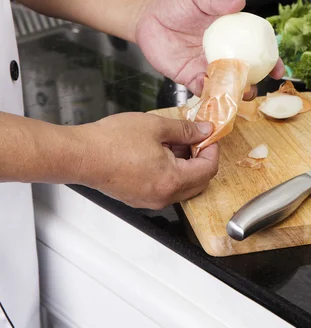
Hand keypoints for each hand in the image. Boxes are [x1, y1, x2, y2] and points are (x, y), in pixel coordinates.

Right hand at [75, 113, 218, 208]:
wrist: (81, 155)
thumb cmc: (111, 142)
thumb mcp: (156, 126)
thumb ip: (185, 130)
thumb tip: (203, 131)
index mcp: (172, 180)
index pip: (208, 169)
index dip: (212, 149)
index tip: (208, 135)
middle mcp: (163, 196)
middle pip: (198, 182)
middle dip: (201, 159)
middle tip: (194, 138)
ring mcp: (149, 200)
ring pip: (181, 186)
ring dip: (185, 166)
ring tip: (172, 142)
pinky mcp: (137, 198)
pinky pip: (164, 188)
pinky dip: (169, 172)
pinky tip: (158, 152)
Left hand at [135, 0, 284, 97]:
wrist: (146, 16)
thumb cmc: (172, 2)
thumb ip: (216, 0)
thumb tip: (239, 3)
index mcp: (229, 32)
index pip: (255, 46)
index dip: (270, 59)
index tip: (278, 69)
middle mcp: (221, 51)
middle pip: (244, 70)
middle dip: (254, 82)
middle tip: (255, 88)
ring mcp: (205, 65)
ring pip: (225, 83)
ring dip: (233, 92)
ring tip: (237, 96)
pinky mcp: (189, 76)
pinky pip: (203, 89)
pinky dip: (210, 95)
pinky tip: (213, 97)